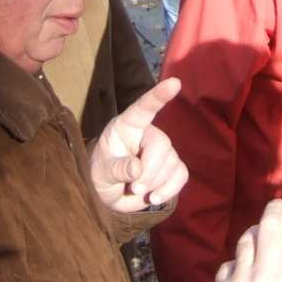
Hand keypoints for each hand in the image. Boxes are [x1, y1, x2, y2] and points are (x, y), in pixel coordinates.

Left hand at [89, 77, 187, 212]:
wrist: (108, 195)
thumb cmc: (100, 175)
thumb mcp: (100, 173)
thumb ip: (116, 169)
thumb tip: (137, 169)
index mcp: (126, 126)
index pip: (143, 108)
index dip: (158, 95)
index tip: (175, 82)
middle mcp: (147, 133)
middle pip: (162, 145)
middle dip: (150, 171)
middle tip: (135, 188)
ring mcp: (162, 150)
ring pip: (172, 162)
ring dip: (156, 183)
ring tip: (138, 192)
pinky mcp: (172, 168)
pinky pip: (181, 175)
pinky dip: (170, 190)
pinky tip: (155, 198)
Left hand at [211, 191, 281, 281]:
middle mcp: (267, 274)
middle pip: (271, 225)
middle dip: (276, 209)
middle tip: (279, 204)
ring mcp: (241, 279)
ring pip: (247, 239)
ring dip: (256, 231)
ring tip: (261, 231)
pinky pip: (229, 263)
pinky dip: (238, 260)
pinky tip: (242, 264)